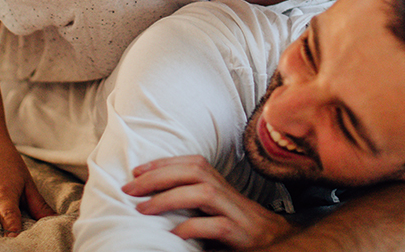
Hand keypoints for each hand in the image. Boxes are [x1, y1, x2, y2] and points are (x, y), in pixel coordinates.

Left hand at [123, 155, 295, 249]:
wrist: (274, 242)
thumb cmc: (236, 227)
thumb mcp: (213, 208)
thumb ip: (192, 200)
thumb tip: (152, 196)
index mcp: (219, 183)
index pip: (190, 163)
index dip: (163, 163)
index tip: (136, 170)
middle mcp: (226, 192)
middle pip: (193, 171)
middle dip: (159, 175)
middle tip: (129, 187)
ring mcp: (235, 212)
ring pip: (203, 193)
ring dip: (170, 197)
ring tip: (143, 208)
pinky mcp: (240, 234)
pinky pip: (216, 225)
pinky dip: (193, 226)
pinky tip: (174, 234)